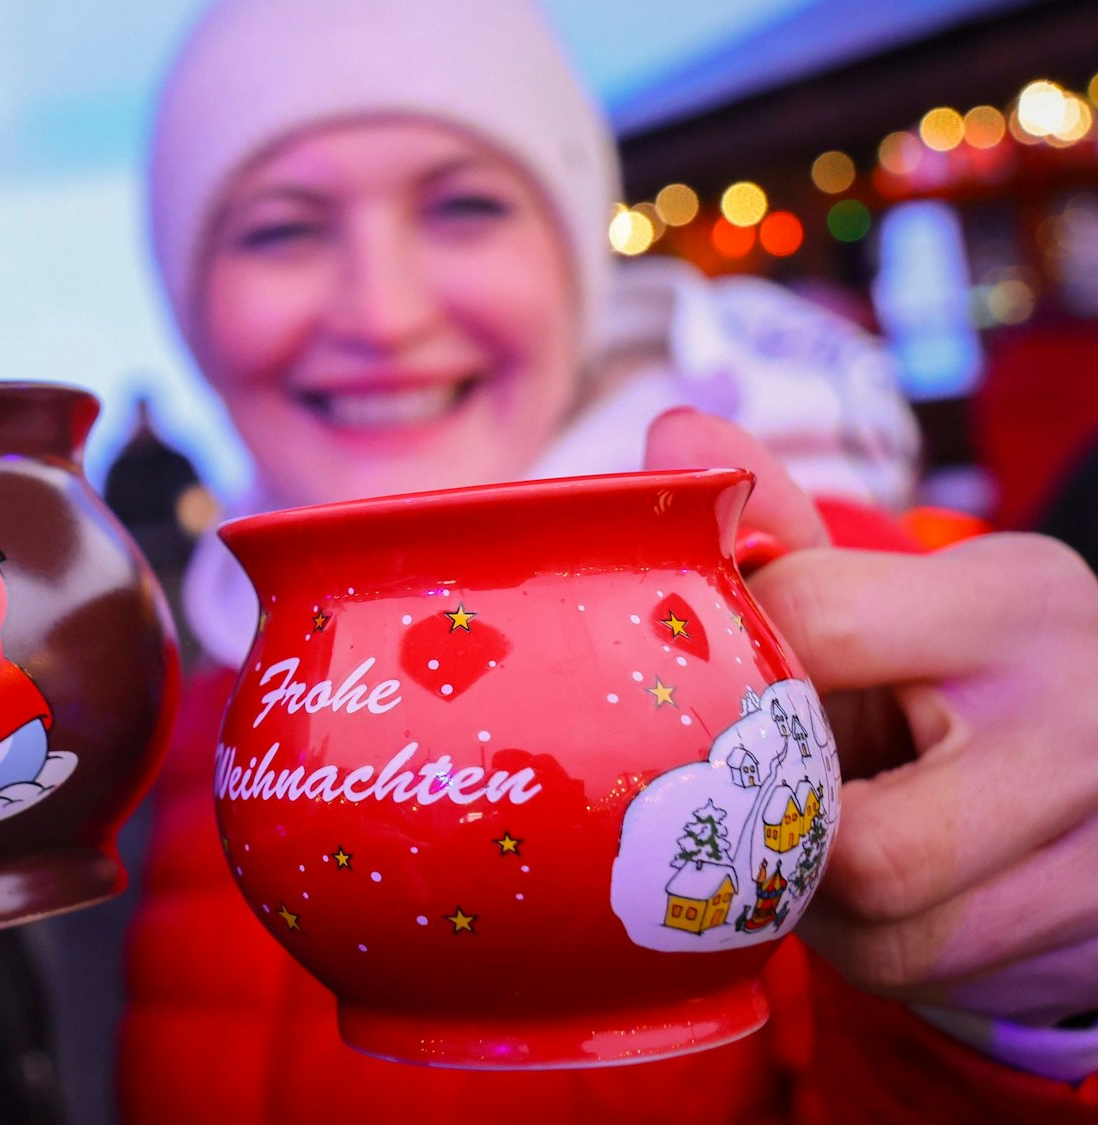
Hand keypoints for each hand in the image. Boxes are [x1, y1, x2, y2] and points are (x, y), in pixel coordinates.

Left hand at [648, 410, 1097, 1024]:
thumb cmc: (957, 666)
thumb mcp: (889, 588)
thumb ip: (780, 529)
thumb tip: (674, 434)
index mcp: (1017, 601)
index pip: (810, 628)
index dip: (727, 666)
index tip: (715, 678)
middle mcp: (1081, 723)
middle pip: (852, 837)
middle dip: (774, 823)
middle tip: (748, 789)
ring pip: (881, 930)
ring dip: (809, 899)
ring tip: (805, 837)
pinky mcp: (1089, 933)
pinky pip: (918, 973)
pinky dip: (860, 941)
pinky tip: (859, 891)